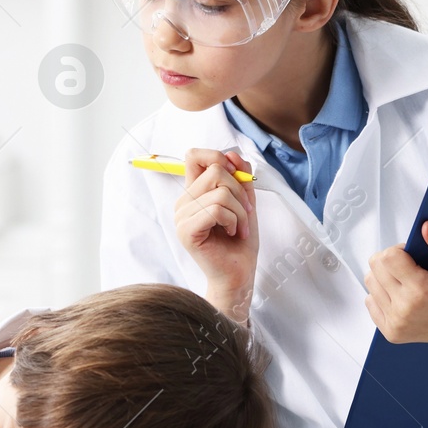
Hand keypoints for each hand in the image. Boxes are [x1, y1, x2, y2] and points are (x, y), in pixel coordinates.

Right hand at [174, 149, 257, 319]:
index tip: (235, 174)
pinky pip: (216, 210)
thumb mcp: (245, 201)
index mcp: (194, 192)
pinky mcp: (186, 231)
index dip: (217, 156)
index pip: (194, 155)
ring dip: (239, 211)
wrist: (239, 273)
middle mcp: (184, 201)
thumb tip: (233, 154)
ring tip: (239, 227)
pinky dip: (233, 220)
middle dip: (239, 190)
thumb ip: (240, 177)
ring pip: (220, 192)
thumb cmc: (240, 241)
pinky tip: (232, 233)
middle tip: (244, 212)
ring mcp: (182, 217)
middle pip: (214, 170)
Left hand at [365, 221, 427, 346]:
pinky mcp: (390, 332)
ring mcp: (396, 323)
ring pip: (370, 283)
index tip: (411, 256)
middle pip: (375, 268)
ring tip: (405, 282)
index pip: (387, 257)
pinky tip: (401, 297)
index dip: (398, 250)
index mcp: (421, 289)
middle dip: (390, 261)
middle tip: (408, 268)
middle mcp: (405, 308)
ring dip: (384, 278)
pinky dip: (381, 295)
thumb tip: (425, 227)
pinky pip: (370, 301)